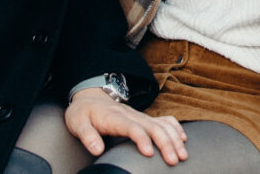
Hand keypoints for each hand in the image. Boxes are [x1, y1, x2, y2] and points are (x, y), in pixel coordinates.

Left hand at [65, 89, 187, 164]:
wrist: (90, 99)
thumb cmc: (83, 114)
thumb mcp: (77, 123)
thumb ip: (87, 135)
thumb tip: (97, 149)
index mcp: (115, 118)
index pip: (132, 127)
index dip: (142, 139)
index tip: (149, 154)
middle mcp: (131, 115)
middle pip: (153, 127)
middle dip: (165, 143)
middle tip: (174, 160)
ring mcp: (139, 116)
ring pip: (162, 124)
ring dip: (174, 138)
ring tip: (182, 154)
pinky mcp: (143, 118)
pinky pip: (164, 120)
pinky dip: (175, 128)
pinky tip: (183, 138)